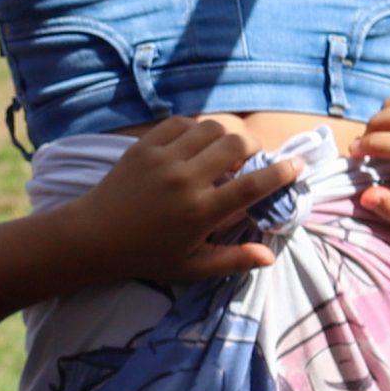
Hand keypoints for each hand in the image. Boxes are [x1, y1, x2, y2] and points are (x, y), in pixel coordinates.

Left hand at [69, 116, 288, 282]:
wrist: (93, 237)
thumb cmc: (146, 256)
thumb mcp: (191, 267)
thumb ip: (232, 260)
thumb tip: (270, 256)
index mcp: (201, 212)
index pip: (253, 184)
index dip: (281, 172)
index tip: (296, 166)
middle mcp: (186, 180)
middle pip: (236, 144)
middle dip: (253, 147)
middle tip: (252, 159)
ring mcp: (163, 159)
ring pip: (211, 127)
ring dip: (225, 135)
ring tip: (223, 151)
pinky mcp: (144, 146)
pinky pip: (181, 122)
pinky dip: (196, 128)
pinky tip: (196, 143)